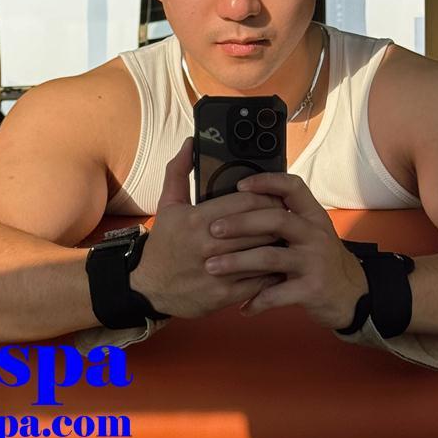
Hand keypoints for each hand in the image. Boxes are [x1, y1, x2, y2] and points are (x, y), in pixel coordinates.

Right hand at [129, 139, 290, 318]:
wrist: (148, 288)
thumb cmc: (163, 245)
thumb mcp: (168, 206)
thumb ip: (180, 172)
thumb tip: (191, 143)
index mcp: (197, 219)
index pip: (246, 202)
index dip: (268, 197)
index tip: (277, 198)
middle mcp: (208, 244)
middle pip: (260, 227)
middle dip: (278, 221)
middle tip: (289, 218)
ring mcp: (218, 271)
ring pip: (263, 253)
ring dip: (279, 246)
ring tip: (289, 240)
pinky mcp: (224, 294)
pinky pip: (259, 281)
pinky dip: (273, 272)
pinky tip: (279, 265)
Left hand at [202, 172, 368, 330]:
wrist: (351, 295)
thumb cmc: (320, 261)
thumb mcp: (310, 233)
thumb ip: (285, 219)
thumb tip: (243, 203)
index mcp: (312, 216)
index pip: (293, 187)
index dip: (267, 182)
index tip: (240, 185)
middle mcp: (315, 235)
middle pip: (276, 220)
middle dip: (241, 223)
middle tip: (213, 229)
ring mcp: (314, 262)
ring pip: (270, 257)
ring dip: (238, 262)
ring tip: (213, 267)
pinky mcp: (312, 289)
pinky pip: (277, 294)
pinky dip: (257, 301)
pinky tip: (242, 306)